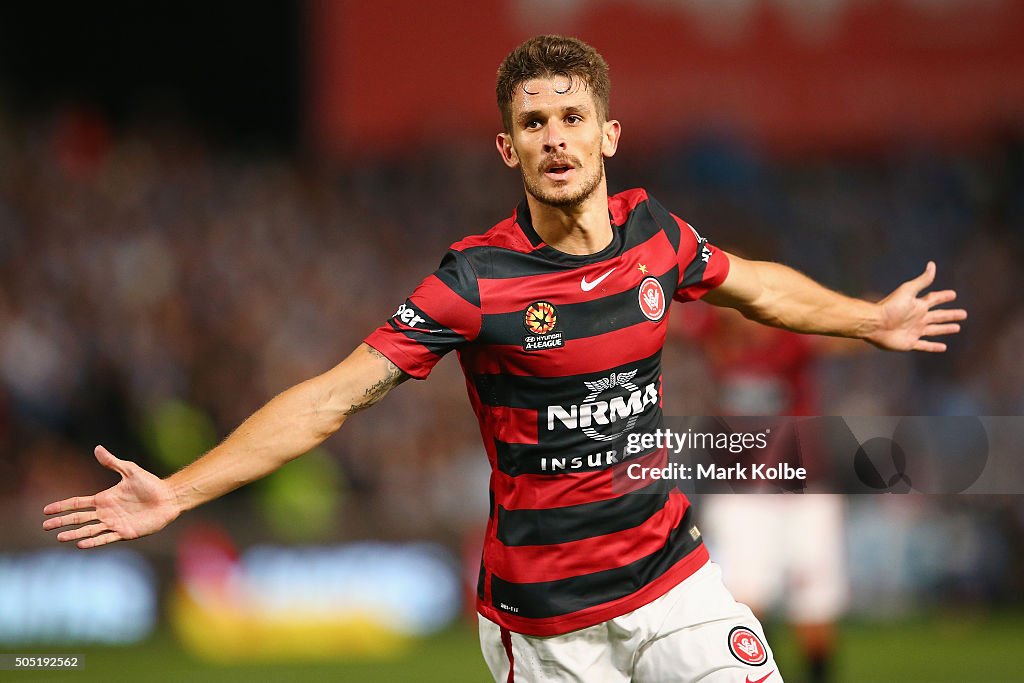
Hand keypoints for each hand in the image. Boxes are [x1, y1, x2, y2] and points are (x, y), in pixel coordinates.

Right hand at [42, 445, 179, 547]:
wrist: (168, 498)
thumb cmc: (150, 484)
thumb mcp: (130, 471)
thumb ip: (112, 462)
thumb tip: (97, 448)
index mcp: (104, 498)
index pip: (78, 503)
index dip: (63, 506)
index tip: (47, 510)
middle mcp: (106, 512)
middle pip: (79, 518)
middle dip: (62, 522)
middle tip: (45, 526)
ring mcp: (114, 523)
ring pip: (89, 530)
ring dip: (74, 534)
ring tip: (59, 537)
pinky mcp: (124, 532)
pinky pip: (105, 538)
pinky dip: (93, 541)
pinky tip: (81, 544)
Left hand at [867, 262, 966, 351]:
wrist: (875, 323)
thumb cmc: (890, 306)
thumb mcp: (908, 291)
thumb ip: (922, 280)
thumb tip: (932, 264)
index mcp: (918, 305)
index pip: (934, 299)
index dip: (943, 297)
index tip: (953, 294)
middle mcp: (917, 318)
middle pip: (938, 316)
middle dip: (950, 314)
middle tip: (963, 314)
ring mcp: (914, 331)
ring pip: (934, 330)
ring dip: (945, 329)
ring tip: (957, 328)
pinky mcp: (910, 343)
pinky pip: (925, 346)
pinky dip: (934, 347)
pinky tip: (943, 347)